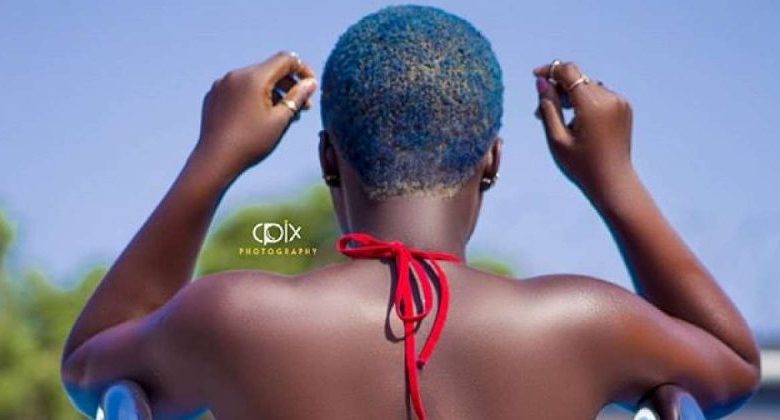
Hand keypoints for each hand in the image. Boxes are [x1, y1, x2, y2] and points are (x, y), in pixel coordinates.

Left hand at [196, 51, 317, 173]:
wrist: (215, 160)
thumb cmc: (250, 142)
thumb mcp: (280, 120)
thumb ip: (297, 97)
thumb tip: (310, 82)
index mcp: (254, 77)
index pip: (285, 60)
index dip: (303, 70)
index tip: (311, 87)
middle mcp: (236, 75)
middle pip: (270, 70)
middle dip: (289, 85)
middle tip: (303, 108)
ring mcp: (222, 84)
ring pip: (255, 80)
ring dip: (272, 92)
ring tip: (283, 115)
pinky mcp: (214, 95)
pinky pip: (240, 89)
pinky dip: (254, 97)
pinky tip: (259, 118)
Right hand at [533, 61, 633, 199]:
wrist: (613, 181)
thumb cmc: (581, 165)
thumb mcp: (557, 138)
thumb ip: (548, 107)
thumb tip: (542, 82)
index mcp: (592, 105)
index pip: (569, 72)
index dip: (550, 70)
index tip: (536, 76)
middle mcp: (609, 98)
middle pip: (578, 79)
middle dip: (558, 88)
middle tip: (541, 110)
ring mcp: (619, 102)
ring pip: (588, 86)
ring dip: (571, 96)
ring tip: (560, 119)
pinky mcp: (624, 108)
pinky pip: (600, 95)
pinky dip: (586, 101)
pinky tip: (577, 121)